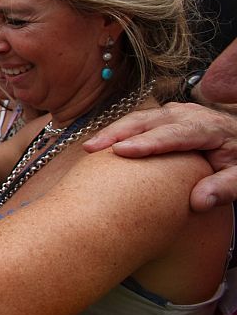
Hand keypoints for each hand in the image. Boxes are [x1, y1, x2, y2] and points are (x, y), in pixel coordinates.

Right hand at [83, 103, 236, 210]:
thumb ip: (224, 188)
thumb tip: (198, 203)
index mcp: (208, 127)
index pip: (173, 134)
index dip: (145, 143)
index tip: (120, 152)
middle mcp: (188, 114)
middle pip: (148, 120)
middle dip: (117, 132)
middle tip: (91, 148)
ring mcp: (176, 111)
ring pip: (140, 117)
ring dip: (114, 130)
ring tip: (90, 147)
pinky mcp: (167, 115)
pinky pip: (140, 120)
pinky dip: (120, 130)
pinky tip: (104, 144)